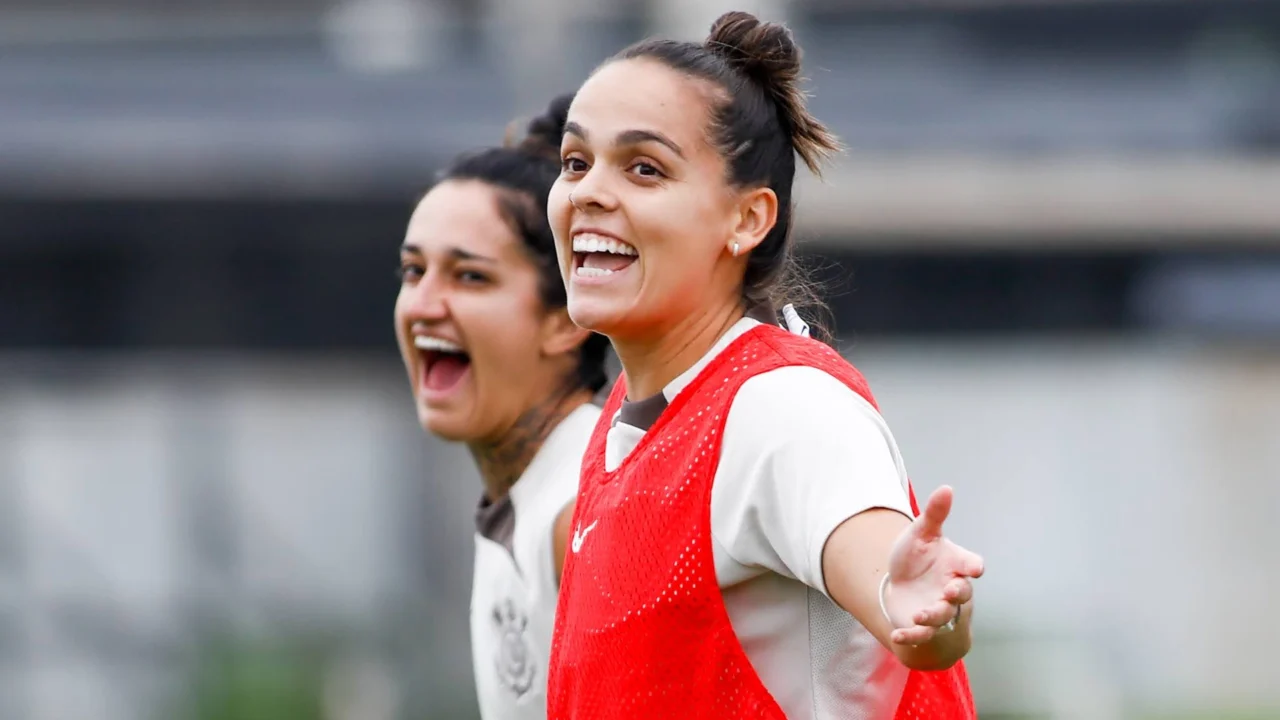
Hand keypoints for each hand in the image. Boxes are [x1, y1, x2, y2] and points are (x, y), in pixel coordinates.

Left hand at [882, 485, 984, 646]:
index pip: (971, 564)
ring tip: (919, 614)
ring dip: (933, 616)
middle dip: (957, 593)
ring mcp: (938, 608)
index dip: (973, 566)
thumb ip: (934, 514)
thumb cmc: (918, 556)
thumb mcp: (922, 533)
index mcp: (955, 564)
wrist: (904, 584)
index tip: (975, 568)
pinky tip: (896, 635)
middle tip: (951, 590)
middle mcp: (951, 588)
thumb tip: (947, 488)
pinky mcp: (921, 625)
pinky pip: (920, 634)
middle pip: (961, 593)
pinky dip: (910, 636)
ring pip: (942, 616)